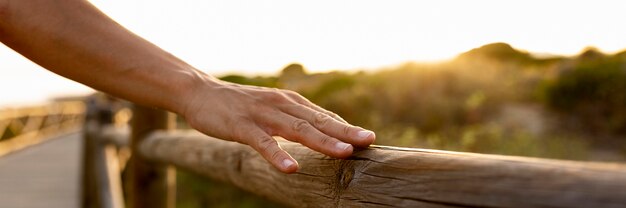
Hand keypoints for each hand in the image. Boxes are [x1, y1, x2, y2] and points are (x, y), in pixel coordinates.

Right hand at [181, 78, 375, 172]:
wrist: (201, 92)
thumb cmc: (241, 105)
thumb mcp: (274, 108)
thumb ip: (296, 118)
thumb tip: (325, 132)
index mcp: (291, 103)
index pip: (324, 116)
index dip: (347, 127)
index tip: (369, 138)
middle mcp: (282, 105)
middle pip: (318, 121)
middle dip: (345, 132)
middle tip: (368, 141)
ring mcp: (263, 115)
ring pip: (297, 129)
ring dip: (322, 141)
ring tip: (344, 153)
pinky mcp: (243, 126)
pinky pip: (263, 143)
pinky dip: (278, 155)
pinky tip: (291, 168)